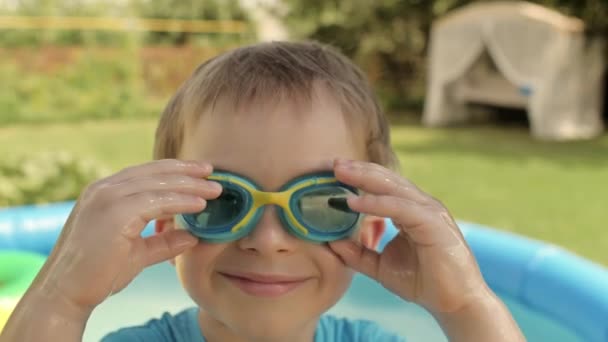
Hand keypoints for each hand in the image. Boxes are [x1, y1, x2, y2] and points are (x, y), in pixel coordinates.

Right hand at [29, 159, 220, 311]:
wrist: (67, 292)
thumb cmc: (98, 273)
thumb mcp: (137, 252)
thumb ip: (162, 241)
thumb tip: (191, 236)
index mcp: (104, 192)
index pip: (145, 173)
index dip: (174, 170)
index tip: (200, 172)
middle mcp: (103, 189)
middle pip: (154, 172)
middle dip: (186, 171)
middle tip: (212, 172)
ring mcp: (106, 198)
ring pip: (158, 184)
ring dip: (189, 185)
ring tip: (214, 190)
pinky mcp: (114, 212)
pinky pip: (156, 201)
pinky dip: (180, 201)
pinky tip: (199, 205)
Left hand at [329, 159, 486, 314]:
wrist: (455, 304)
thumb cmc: (423, 283)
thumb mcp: (380, 267)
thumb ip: (357, 253)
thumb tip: (330, 242)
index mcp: (411, 210)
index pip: (383, 186)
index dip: (359, 176)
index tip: (334, 171)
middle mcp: (421, 205)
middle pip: (386, 180)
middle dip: (359, 169)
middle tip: (334, 163)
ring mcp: (429, 212)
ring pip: (393, 187)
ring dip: (365, 178)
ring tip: (341, 172)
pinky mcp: (433, 223)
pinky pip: (400, 207)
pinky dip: (376, 203)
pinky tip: (354, 203)